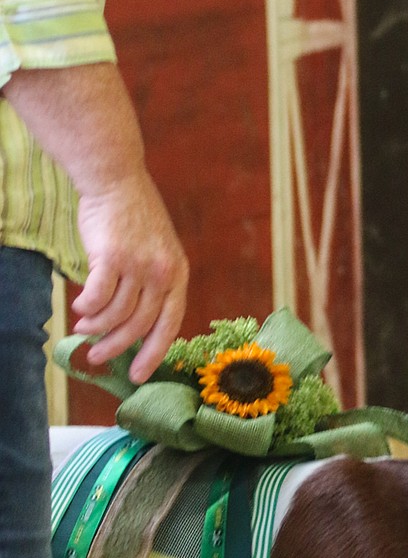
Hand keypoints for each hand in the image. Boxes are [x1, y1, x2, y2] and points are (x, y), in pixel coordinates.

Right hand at [74, 171, 187, 382]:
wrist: (117, 182)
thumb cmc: (133, 222)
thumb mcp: (157, 254)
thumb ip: (150, 287)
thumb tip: (132, 329)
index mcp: (178, 274)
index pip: (170, 324)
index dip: (153, 353)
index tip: (137, 374)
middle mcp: (162, 272)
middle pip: (139, 324)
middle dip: (116, 346)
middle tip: (96, 357)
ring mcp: (138, 264)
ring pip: (116, 313)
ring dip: (96, 327)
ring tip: (82, 329)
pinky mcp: (112, 256)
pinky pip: (98, 296)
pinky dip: (87, 307)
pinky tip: (79, 308)